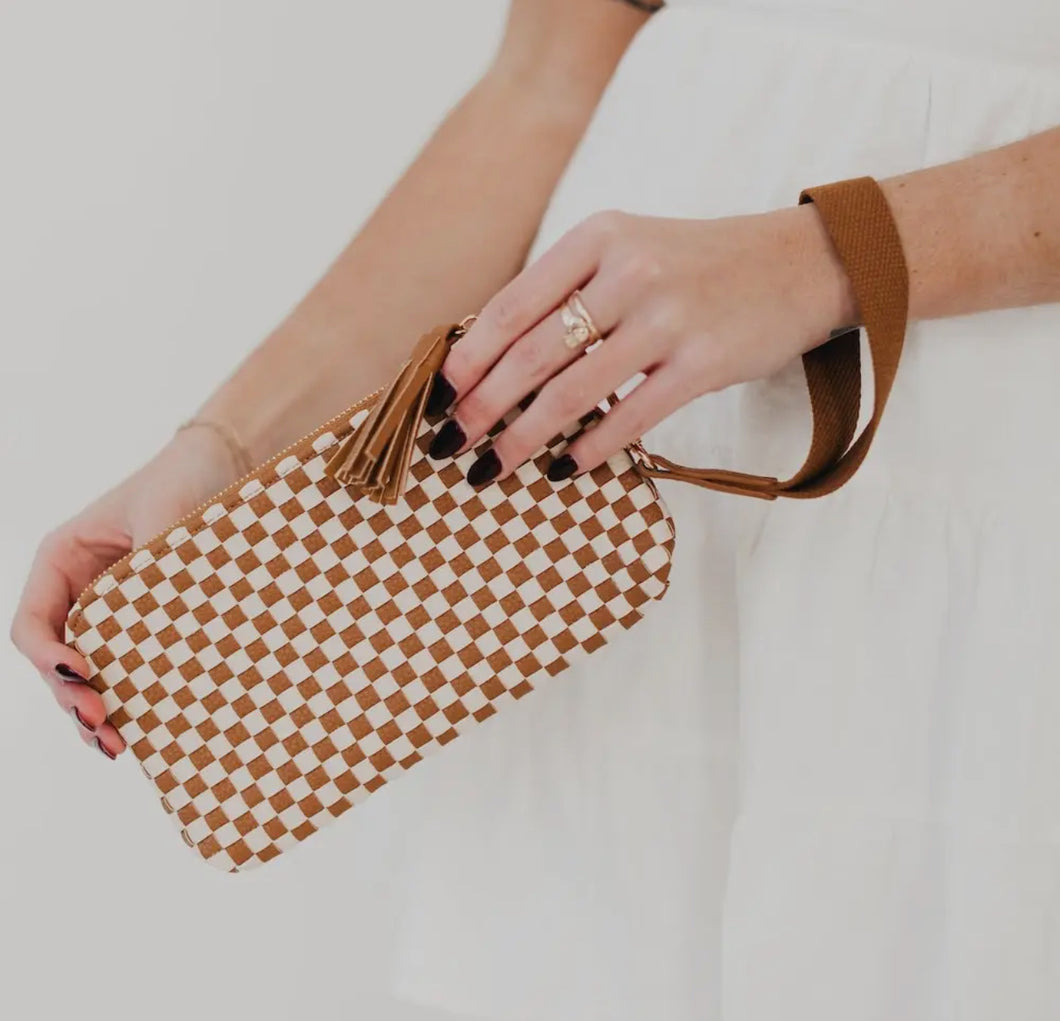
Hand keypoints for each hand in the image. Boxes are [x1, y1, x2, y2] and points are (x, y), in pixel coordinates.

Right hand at [10, 428, 242, 757]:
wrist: (224, 467)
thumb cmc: (184, 482)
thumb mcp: (163, 520)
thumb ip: (153, 571)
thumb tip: (157, 633)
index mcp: (61, 560)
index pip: (31, 622)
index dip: (48, 655)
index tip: (84, 672)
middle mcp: (75, 590)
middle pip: (55, 659)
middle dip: (73, 697)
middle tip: (105, 727)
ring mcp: (106, 610)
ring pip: (85, 671)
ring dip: (94, 710)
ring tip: (115, 747)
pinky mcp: (142, 623)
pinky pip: (123, 664)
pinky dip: (126, 696)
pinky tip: (138, 728)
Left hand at [424, 205, 857, 484]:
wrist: (801, 263)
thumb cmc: (699, 265)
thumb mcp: (629, 250)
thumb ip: (567, 292)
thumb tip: (494, 357)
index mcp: (598, 236)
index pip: (512, 305)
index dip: (467, 358)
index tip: (438, 398)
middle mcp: (629, 271)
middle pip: (531, 354)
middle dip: (481, 408)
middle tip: (451, 445)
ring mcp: (668, 317)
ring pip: (572, 391)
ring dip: (522, 438)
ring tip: (492, 469)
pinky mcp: (704, 362)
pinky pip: (629, 416)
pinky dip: (589, 448)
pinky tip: (563, 469)